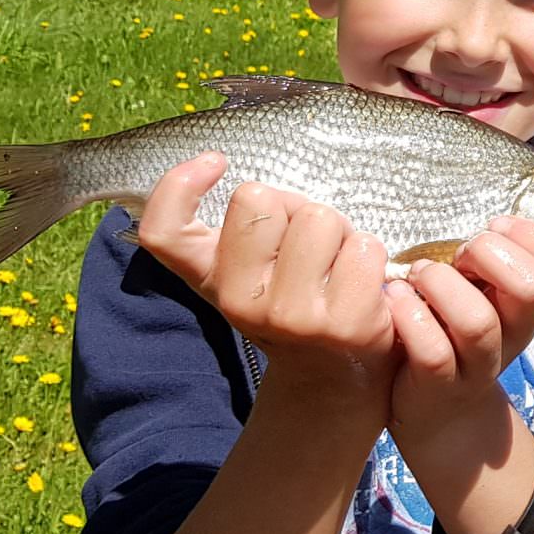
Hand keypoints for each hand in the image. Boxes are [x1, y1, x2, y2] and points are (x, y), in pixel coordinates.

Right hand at [134, 151, 398, 403]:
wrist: (335, 371)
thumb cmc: (296, 297)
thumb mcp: (252, 267)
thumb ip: (245, 225)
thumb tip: (261, 190)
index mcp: (211, 279)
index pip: (163, 232)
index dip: (177, 187)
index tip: (215, 162)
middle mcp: (240, 301)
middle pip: (260, 201)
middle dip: (294, 208)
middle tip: (309, 248)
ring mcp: (290, 316)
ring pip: (318, 219)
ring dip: (339, 231)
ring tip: (337, 265)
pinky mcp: (341, 325)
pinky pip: (363, 247)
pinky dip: (369, 253)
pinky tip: (362, 284)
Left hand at [387, 215, 533, 486]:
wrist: (440, 411)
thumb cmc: (455, 333)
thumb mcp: (487, 295)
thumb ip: (494, 262)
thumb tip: (485, 226)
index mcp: (531, 305)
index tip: (496, 228)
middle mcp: (515, 333)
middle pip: (531, 288)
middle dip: (490, 255)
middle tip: (460, 256)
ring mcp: (480, 364)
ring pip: (478, 323)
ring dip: (442, 285)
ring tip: (418, 276)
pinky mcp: (439, 385)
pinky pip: (433, 352)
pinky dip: (410, 318)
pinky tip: (396, 300)